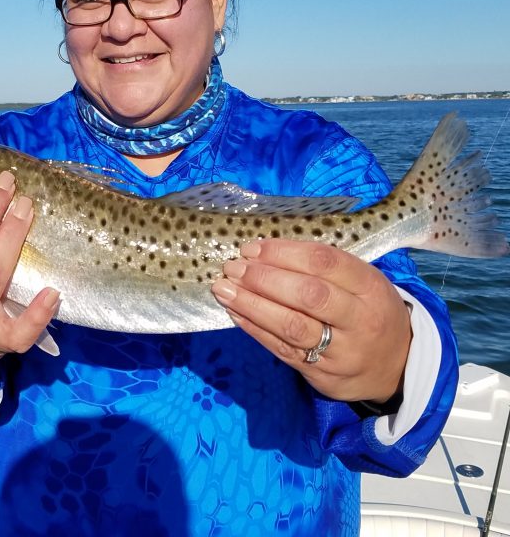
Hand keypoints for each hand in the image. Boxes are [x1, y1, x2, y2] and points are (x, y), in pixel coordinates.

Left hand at [211, 239, 411, 402]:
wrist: (398, 366)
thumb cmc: (369, 310)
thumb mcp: (363, 281)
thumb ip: (324, 266)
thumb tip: (264, 252)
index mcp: (370, 287)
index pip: (325, 263)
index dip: (284, 253)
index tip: (252, 248)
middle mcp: (360, 319)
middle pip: (309, 295)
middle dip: (265, 279)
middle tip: (234, 267)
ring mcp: (343, 352)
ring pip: (293, 326)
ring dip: (252, 305)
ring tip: (224, 289)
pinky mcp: (324, 376)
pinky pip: (284, 350)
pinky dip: (255, 329)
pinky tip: (235, 313)